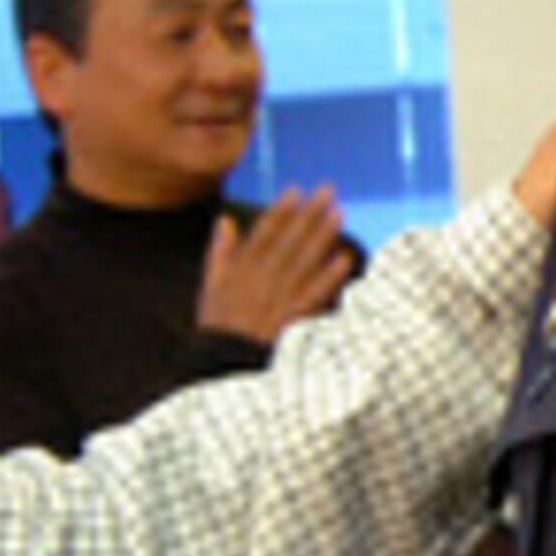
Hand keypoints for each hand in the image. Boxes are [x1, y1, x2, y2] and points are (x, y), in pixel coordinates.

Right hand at [197, 188, 350, 345]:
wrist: (226, 365)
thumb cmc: (219, 326)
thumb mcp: (210, 287)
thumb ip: (220, 252)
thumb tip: (225, 220)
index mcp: (241, 269)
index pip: (264, 233)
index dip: (281, 210)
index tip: (296, 191)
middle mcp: (263, 278)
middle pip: (290, 240)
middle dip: (310, 213)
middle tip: (328, 190)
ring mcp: (281, 297)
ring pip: (305, 260)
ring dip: (323, 235)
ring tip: (339, 213)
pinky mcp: (296, 317)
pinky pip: (315, 293)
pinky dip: (330, 275)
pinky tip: (344, 257)